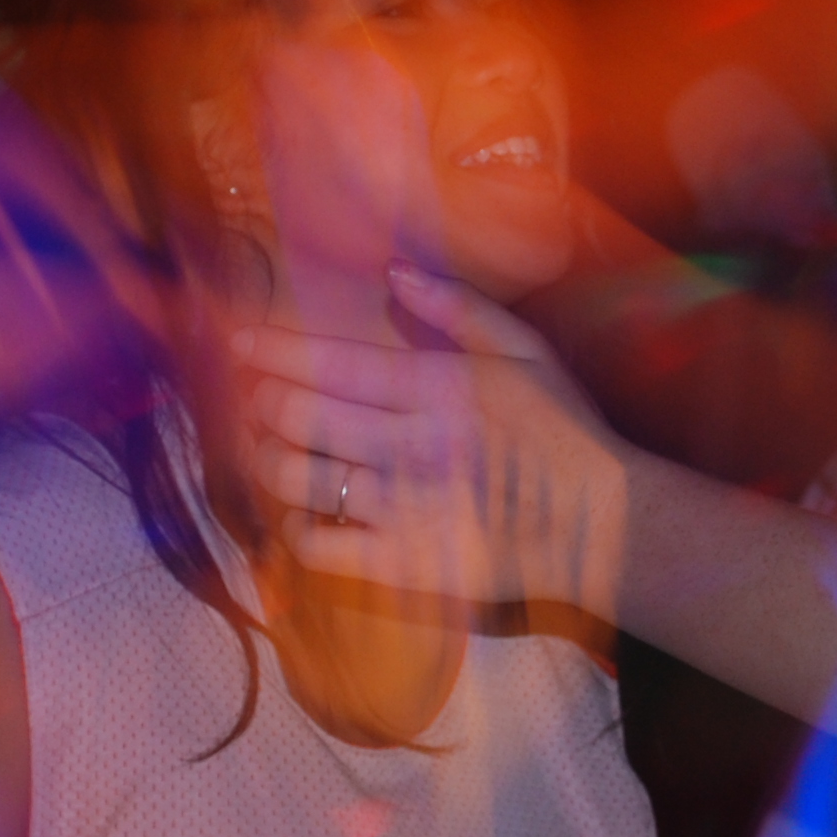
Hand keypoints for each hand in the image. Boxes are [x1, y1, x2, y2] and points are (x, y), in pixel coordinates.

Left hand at [238, 262, 630, 616]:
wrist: (596, 526)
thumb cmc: (562, 433)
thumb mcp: (526, 353)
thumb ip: (460, 308)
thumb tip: (395, 273)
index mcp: (434, 387)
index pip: (330, 362)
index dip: (274, 350)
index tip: (240, 342)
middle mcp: (405, 443)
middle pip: (295, 415)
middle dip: (263, 403)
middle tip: (261, 403)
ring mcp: (397, 506)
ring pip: (294, 476)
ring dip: (269, 459)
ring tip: (273, 453)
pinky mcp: (396, 563)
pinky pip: (315, 543)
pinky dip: (295, 526)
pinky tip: (305, 514)